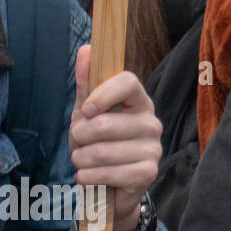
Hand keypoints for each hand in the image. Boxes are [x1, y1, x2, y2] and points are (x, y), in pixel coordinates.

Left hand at [68, 44, 161, 230]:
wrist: (109, 182)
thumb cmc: (97, 141)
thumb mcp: (87, 111)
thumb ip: (86, 82)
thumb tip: (86, 49)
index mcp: (138, 101)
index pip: (128, 82)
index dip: (102, 94)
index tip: (85, 109)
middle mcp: (151, 122)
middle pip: (104, 124)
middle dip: (78, 137)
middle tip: (77, 142)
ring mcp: (153, 149)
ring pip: (101, 152)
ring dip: (80, 159)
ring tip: (82, 160)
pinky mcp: (148, 173)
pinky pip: (108, 173)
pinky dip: (88, 177)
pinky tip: (87, 176)